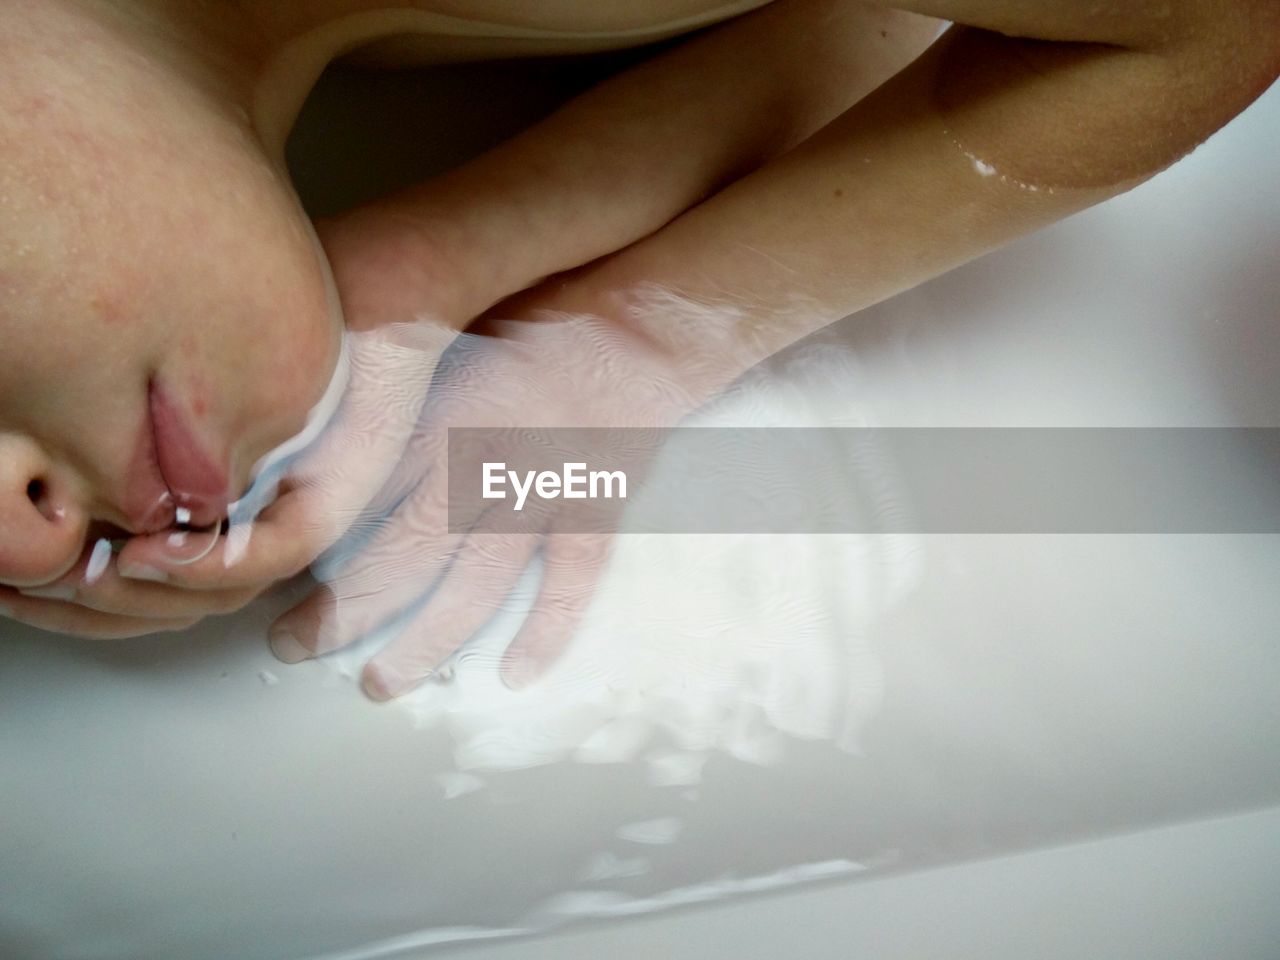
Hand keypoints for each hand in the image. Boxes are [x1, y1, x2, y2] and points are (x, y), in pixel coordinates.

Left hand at [266, 290, 718, 698]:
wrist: (635, 324)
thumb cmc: (535, 321)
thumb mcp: (444, 338)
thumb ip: (393, 392)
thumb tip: (323, 444)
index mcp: (434, 413)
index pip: (355, 492)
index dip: (304, 538)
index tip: (264, 571)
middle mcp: (479, 460)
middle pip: (398, 551)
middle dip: (339, 608)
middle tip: (291, 646)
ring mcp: (540, 491)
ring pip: (474, 582)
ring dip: (424, 640)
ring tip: (381, 683)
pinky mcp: (593, 509)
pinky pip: (571, 582)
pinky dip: (547, 630)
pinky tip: (514, 674)